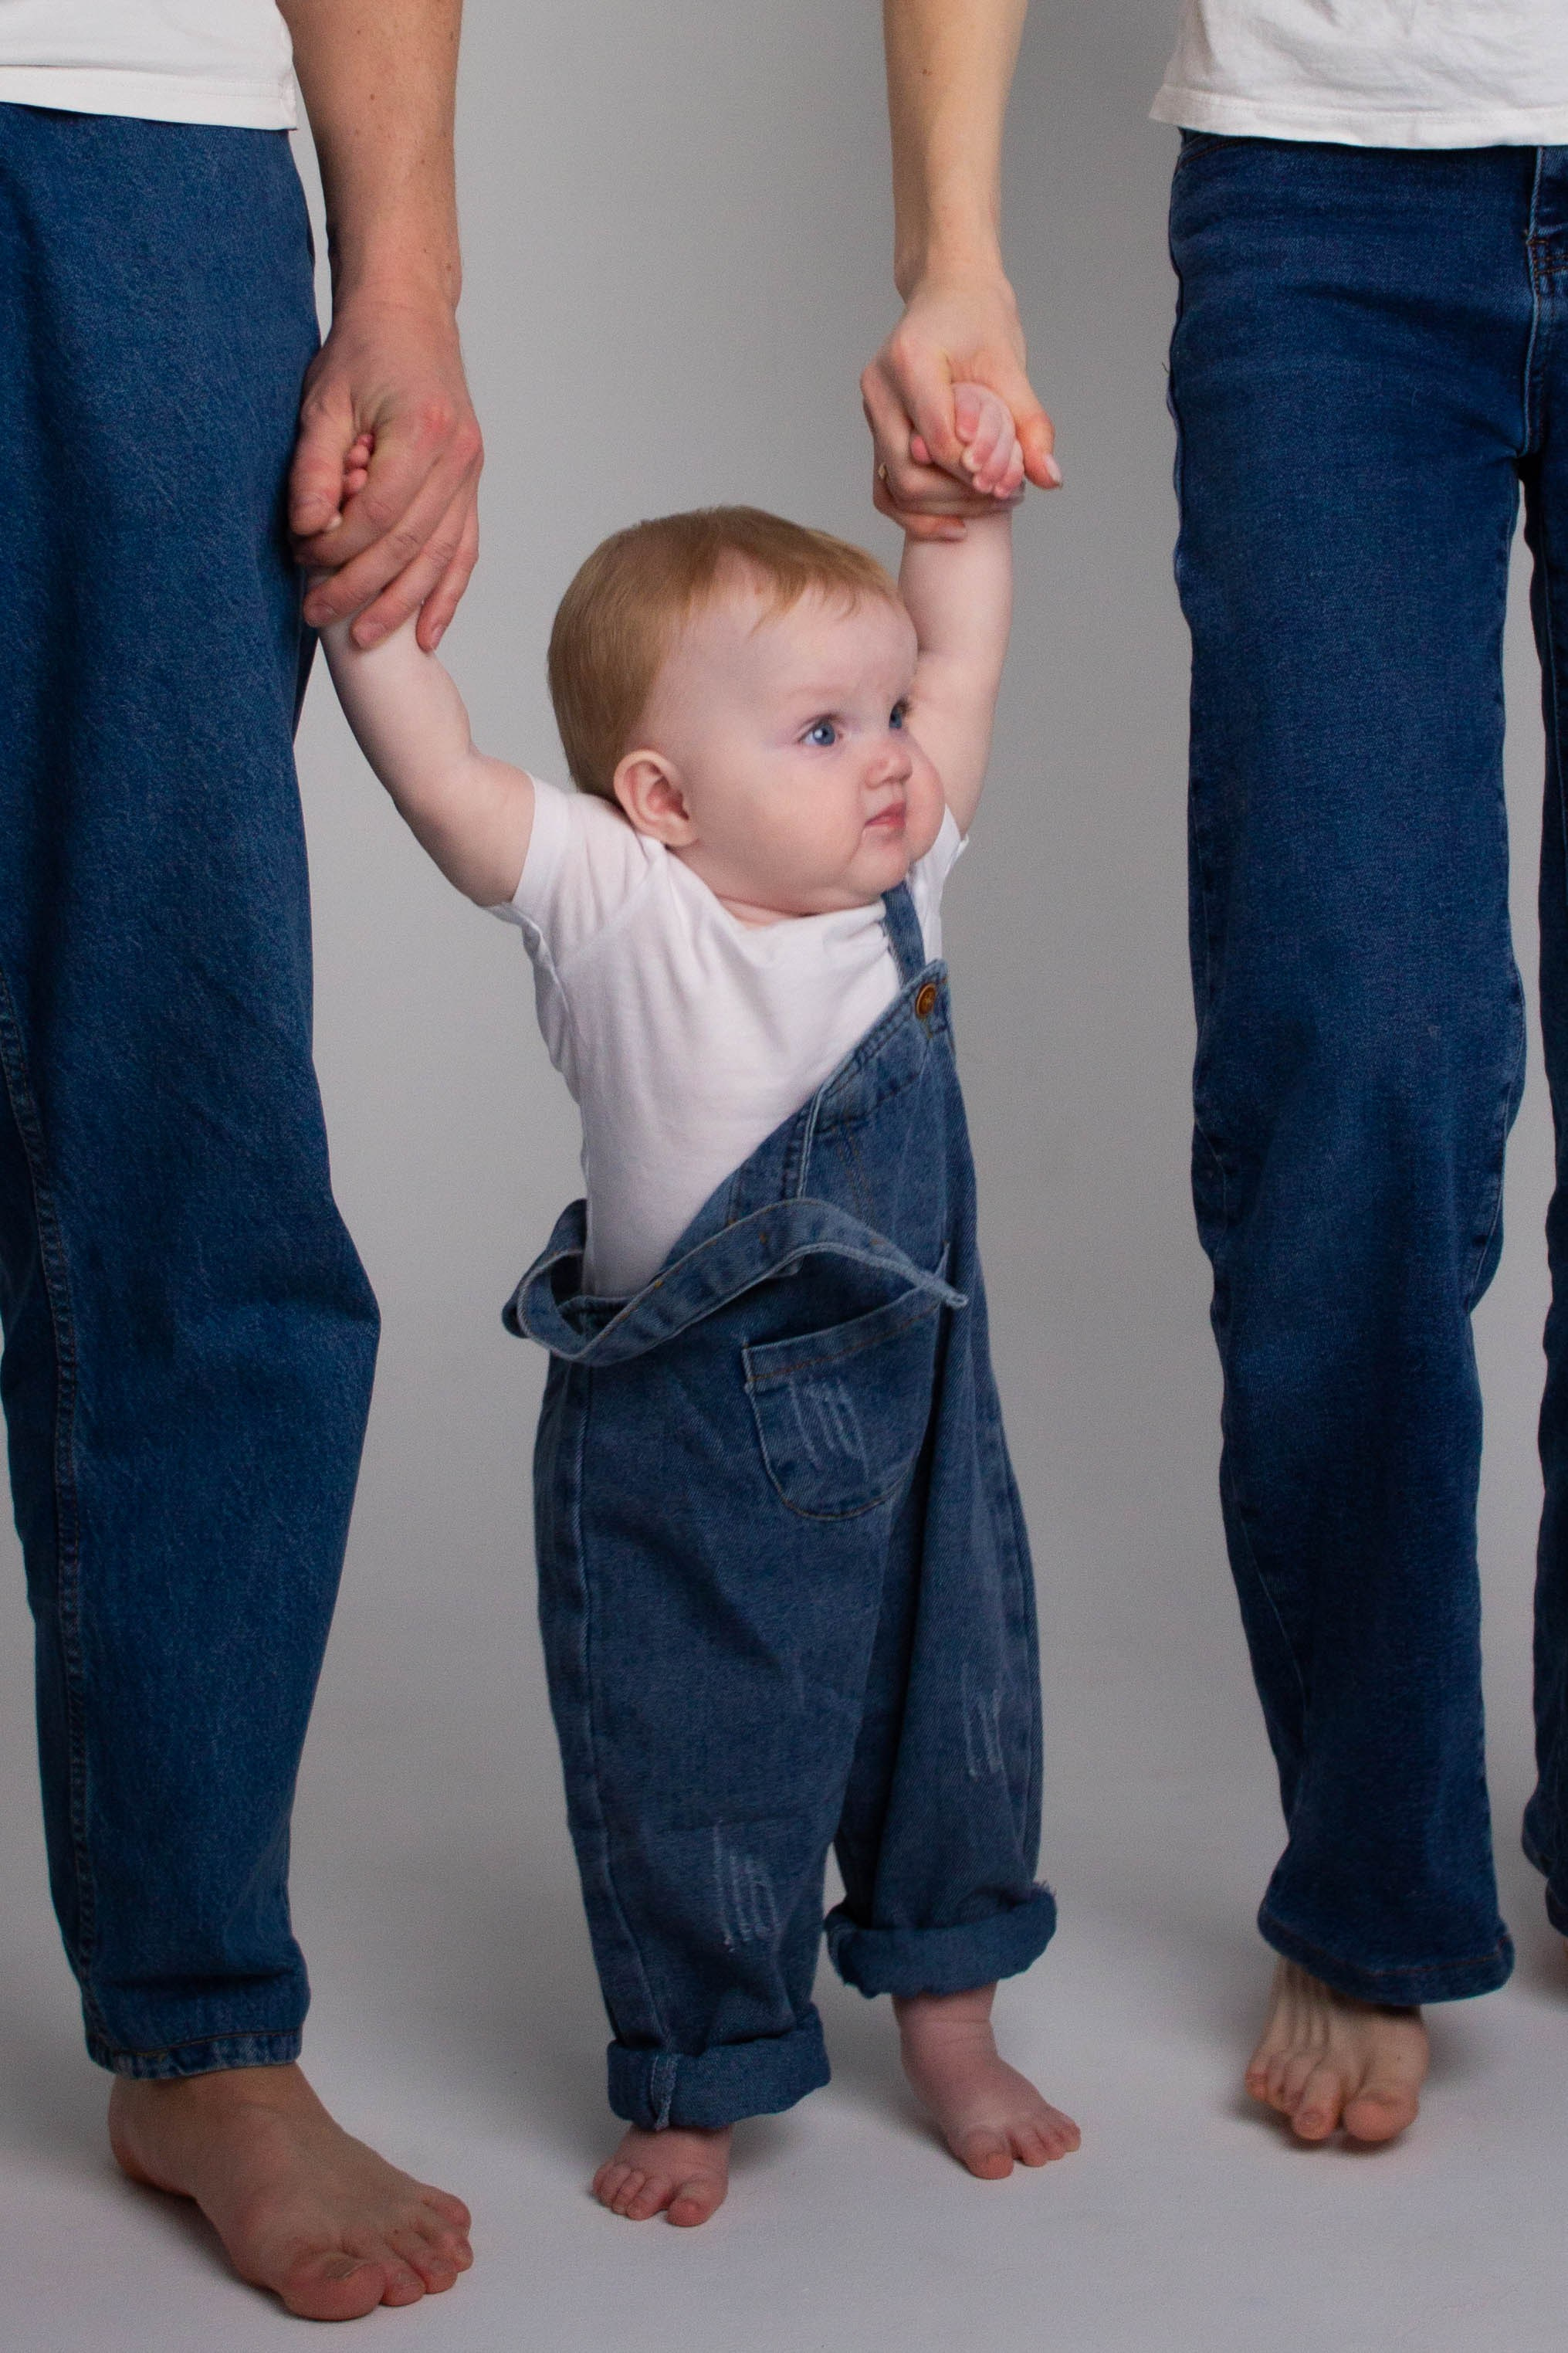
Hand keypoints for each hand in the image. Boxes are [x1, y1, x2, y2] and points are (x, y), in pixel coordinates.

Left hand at [291, 291, 482, 650]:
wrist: (410, 315)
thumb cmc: (362, 352)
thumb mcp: (323, 399)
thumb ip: (315, 466)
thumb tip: (308, 529)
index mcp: (421, 432)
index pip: (379, 514)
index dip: (337, 547)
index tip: (301, 556)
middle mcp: (456, 459)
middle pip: (410, 545)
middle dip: (362, 589)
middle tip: (318, 617)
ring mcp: (470, 476)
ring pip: (440, 558)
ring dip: (403, 606)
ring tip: (366, 638)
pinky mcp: (470, 487)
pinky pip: (464, 553)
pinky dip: (446, 595)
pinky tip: (427, 632)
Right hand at [862, 272, 1056, 539]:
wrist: (949, 294)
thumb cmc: (980, 321)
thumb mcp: (1011, 366)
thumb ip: (1030, 425)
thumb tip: (1048, 479)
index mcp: (910, 361)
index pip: (937, 441)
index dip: (974, 472)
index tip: (1010, 483)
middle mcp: (880, 388)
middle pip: (910, 474)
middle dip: (960, 498)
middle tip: (1006, 498)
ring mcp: (873, 412)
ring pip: (895, 488)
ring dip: (942, 511)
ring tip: (989, 505)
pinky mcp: (876, 431)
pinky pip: (885, 489)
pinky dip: (915, 515)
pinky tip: (955, 526)